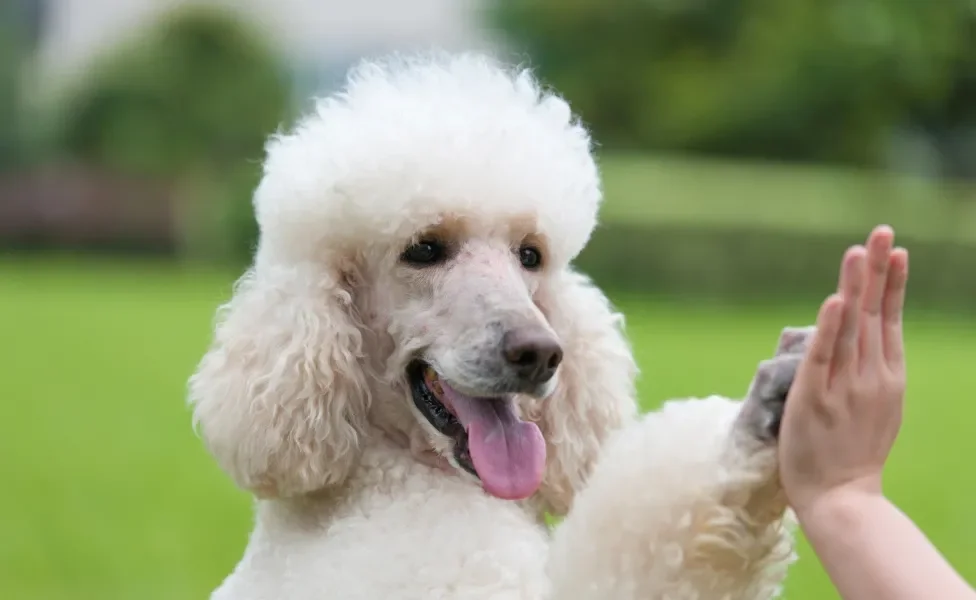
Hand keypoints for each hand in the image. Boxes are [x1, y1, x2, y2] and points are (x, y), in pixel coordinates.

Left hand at [778, 225, 908, 517]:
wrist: (840, 497)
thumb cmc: (850, 454)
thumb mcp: (872, 408)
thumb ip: (865, 374)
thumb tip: (854, 342)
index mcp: (886, 378)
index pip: (888, 321)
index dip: (892, 285)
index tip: (895, 251)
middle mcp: (870, 377)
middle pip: (874, 314)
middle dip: (878, 271)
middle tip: (882, 231)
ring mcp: (844, 387)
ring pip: (851, 328)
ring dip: (855, 288)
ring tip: (858, 252)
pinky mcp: (814, 398)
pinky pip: (824, 356)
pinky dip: (830, 327)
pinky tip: (836, 300)